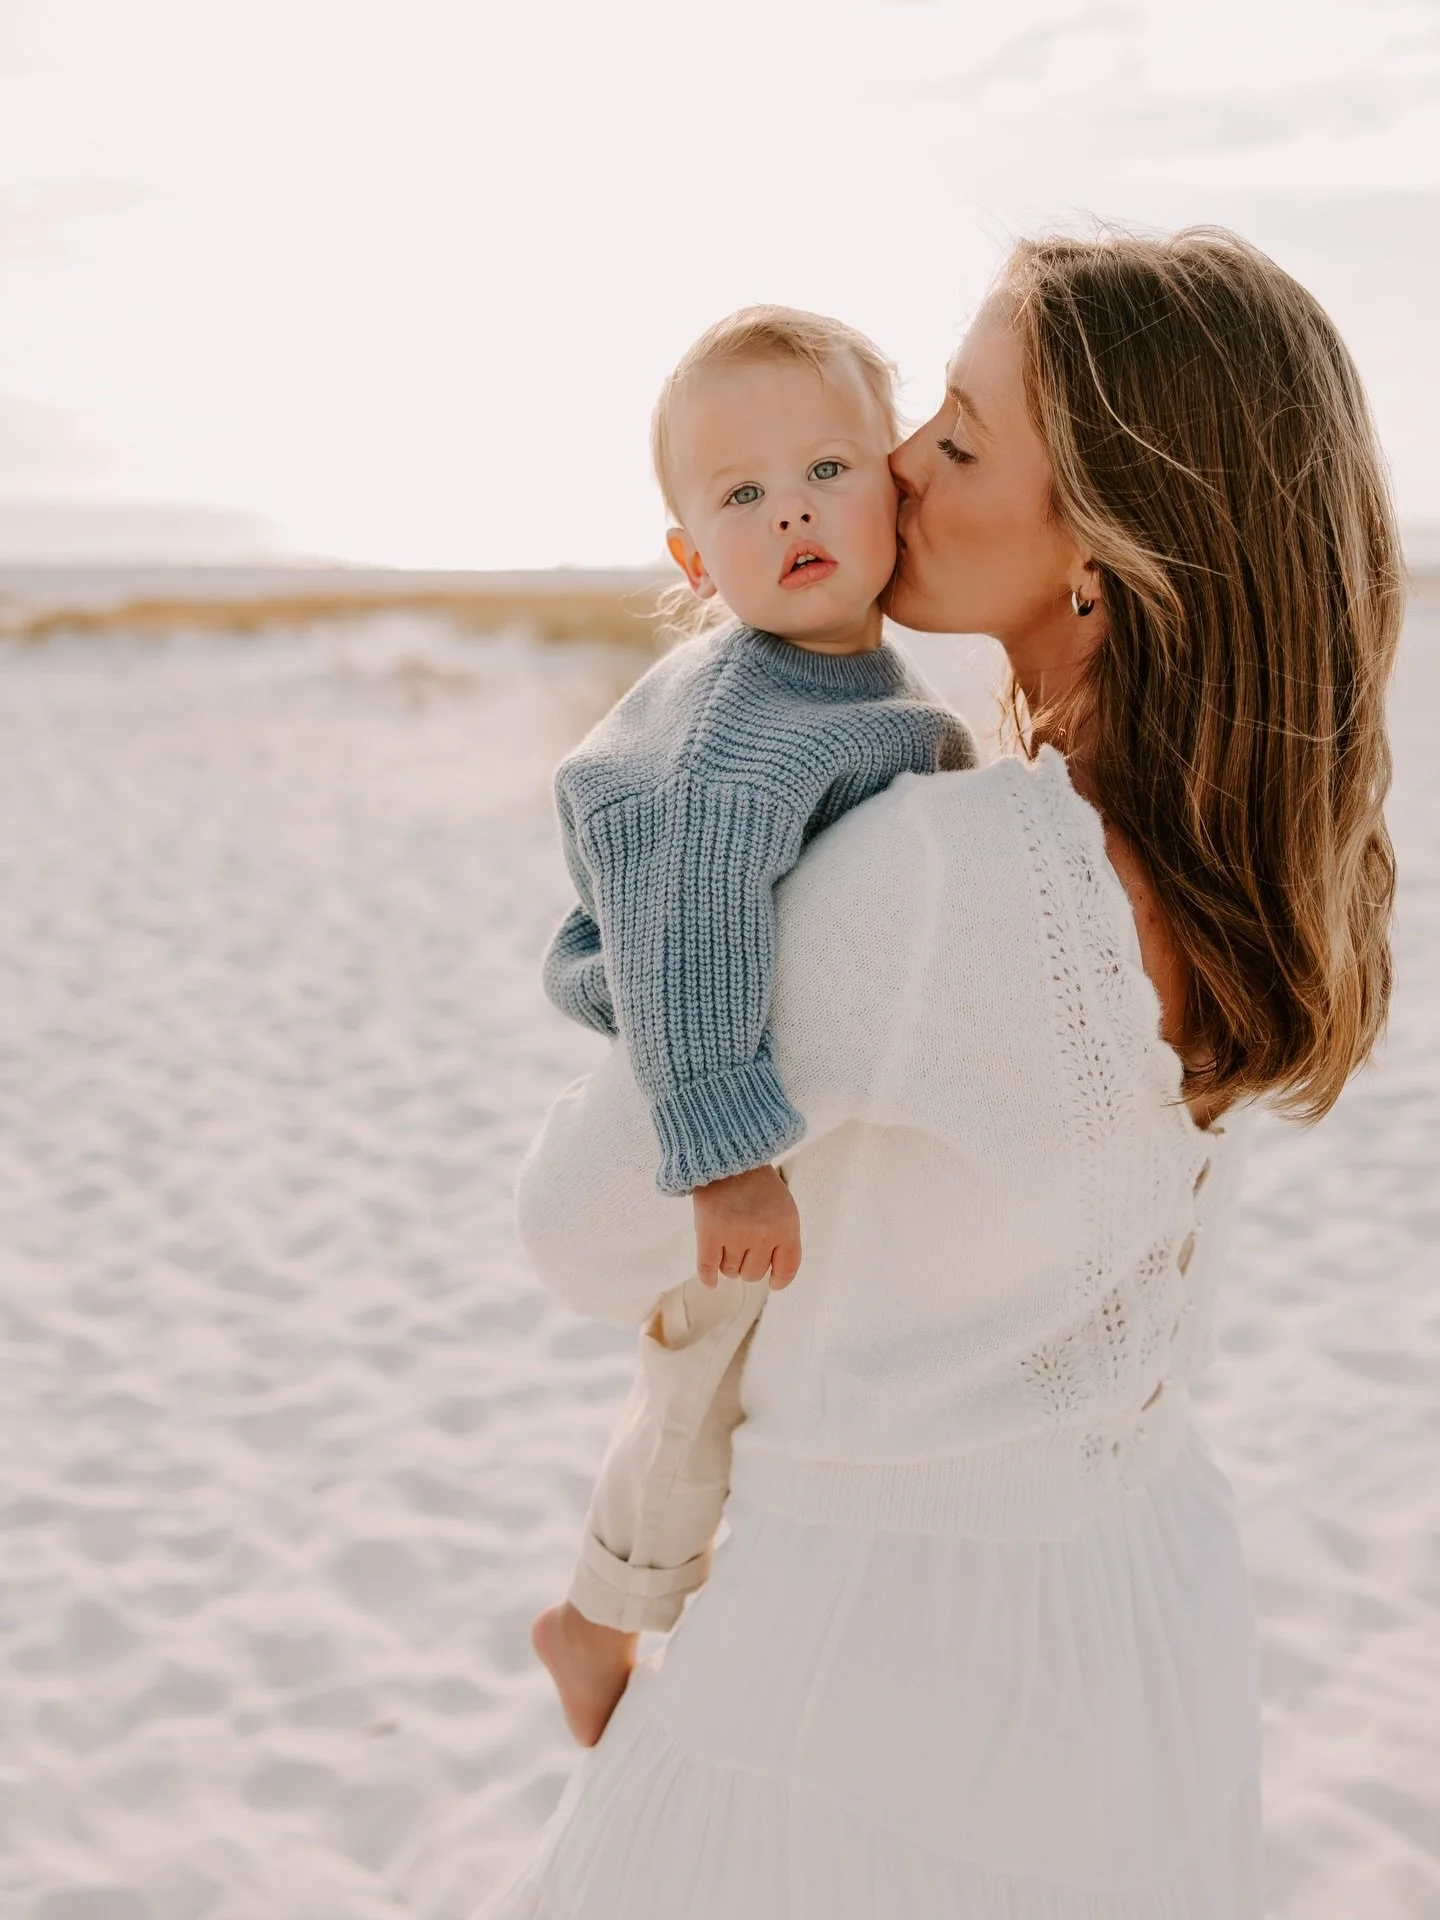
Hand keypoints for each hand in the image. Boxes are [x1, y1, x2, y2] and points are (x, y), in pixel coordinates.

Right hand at [693, 1165, 801, 1291]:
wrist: (727, 1157)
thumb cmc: (758, 1185)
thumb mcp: (784, 1207)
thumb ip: (784, 1240)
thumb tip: (775, 1279)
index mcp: (786, 1227)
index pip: (786, 1269)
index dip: (779, 1280)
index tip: (773, 1282)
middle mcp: (762, 1234)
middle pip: (754, 1273)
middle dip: (748, 1264)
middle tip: (742, 1245)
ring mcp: (734, 1235)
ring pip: (730, 1271)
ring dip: (728, 1262)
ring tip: (726, 1241)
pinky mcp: (708, 1233)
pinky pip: (708, 1269)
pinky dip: (708, 1278)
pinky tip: (710, 1281)